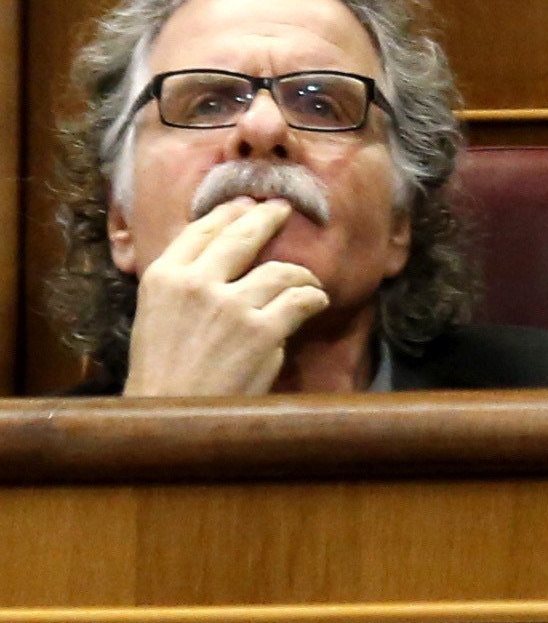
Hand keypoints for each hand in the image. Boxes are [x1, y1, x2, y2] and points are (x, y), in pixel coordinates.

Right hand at [121, 198, 329, 396]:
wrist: (169, 418)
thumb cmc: (163, 373)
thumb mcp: (157, 316)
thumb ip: (185, 282)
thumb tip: (221, 249)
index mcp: (163, 278)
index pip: (202, 231)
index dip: (230, 214)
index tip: (247, 204)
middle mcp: (196, 284)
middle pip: (243, 236)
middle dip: (267, 218)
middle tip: (283, 209)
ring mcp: (231, 306)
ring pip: (282, 270)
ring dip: (300, 275)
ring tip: (306, 281)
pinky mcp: (263, 330)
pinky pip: (302, 299)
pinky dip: (313, 298)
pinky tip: (316, 301)